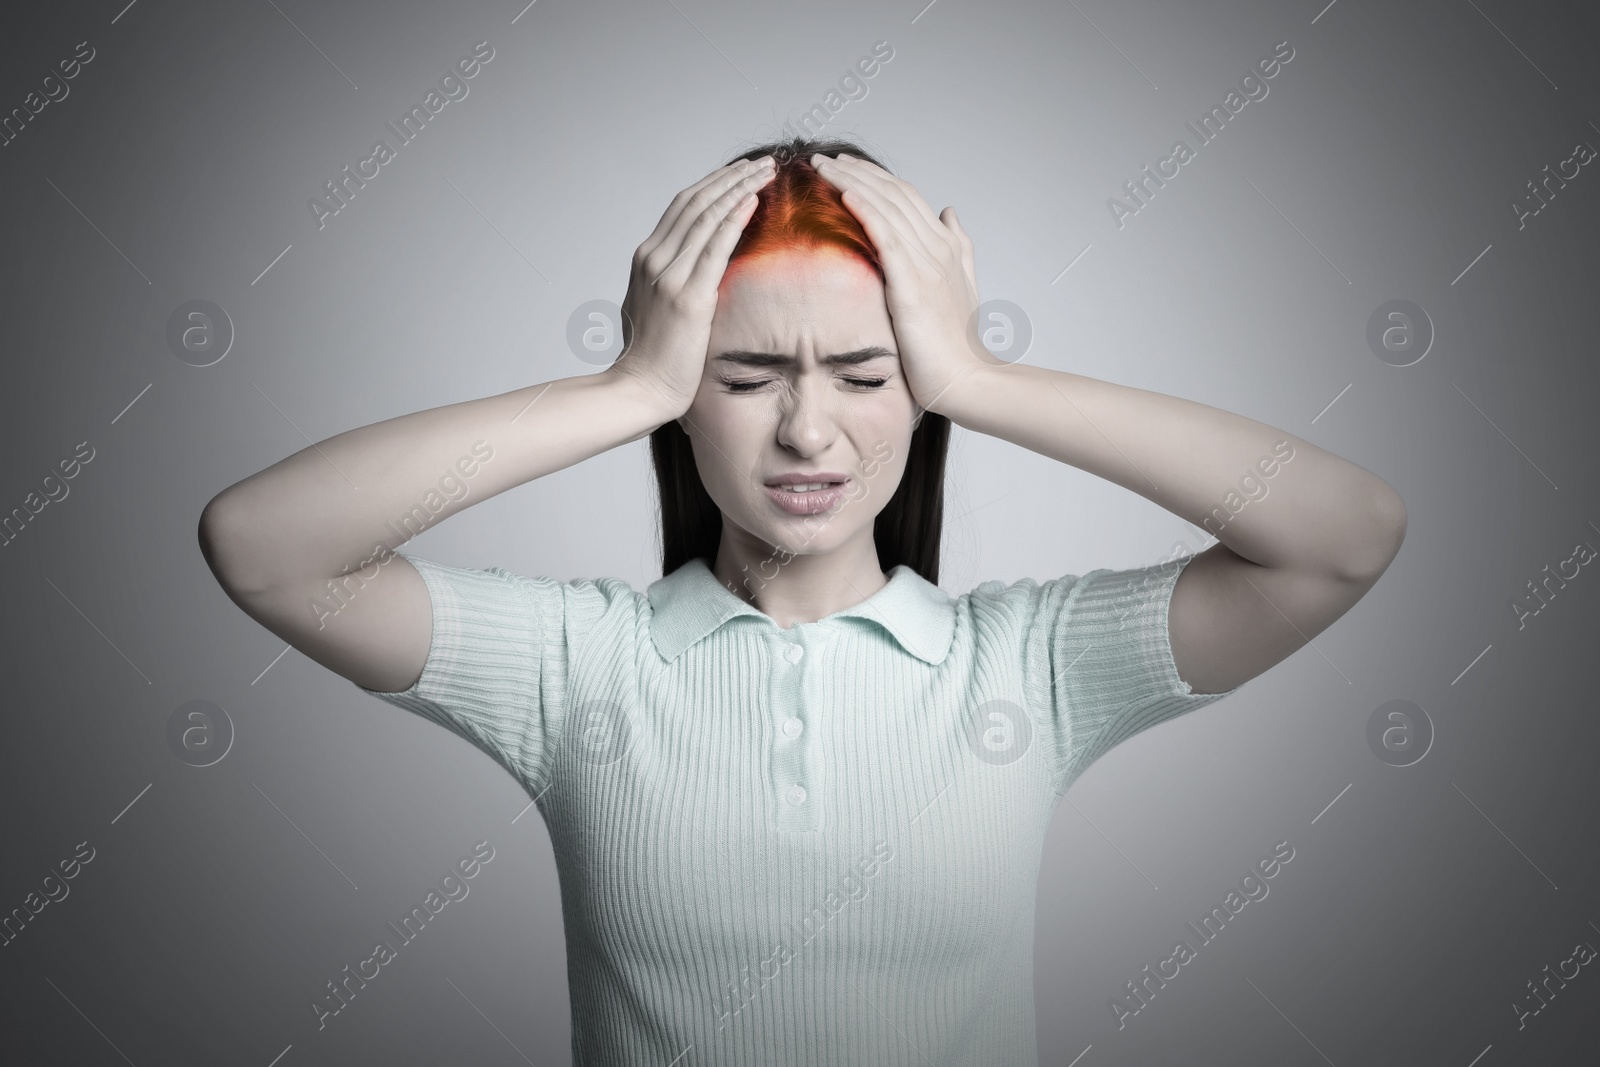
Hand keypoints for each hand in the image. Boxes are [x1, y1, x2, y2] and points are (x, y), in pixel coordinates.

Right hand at [607, 156, 776, 419]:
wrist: (638, 390)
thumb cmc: (652, 359)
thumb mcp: (654, 309)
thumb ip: (671, 285)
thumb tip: (697, 277)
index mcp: (646, 259)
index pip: (684, 207)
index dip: (715, 184)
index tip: (743, 172)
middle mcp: (653, 259)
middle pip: (696, 202)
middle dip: (732, 177)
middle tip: (764, 162)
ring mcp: (668, 276)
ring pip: (707, 216)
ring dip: (739, 187)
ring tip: (767, 171)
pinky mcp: (688, 297)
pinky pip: (715, 247)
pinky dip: (734, 218)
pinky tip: (753, 200)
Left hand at [809, 152, 996, 414]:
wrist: (967, 380)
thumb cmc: (958, 345)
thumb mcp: (962, 287)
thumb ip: (959, 247)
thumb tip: (950, 212)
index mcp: (946, 247)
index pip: (906, 197)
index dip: (875, 177)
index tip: (844, 165)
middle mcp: (938, 248)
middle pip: (893, 194)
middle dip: (856, 170)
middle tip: (823, 157)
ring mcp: (927, 265)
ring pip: (886, 207)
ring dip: (852, 181)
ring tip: (822, 166)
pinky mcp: (912, 286)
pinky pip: (886, 238)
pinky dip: (866, 210)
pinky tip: (844, 194)